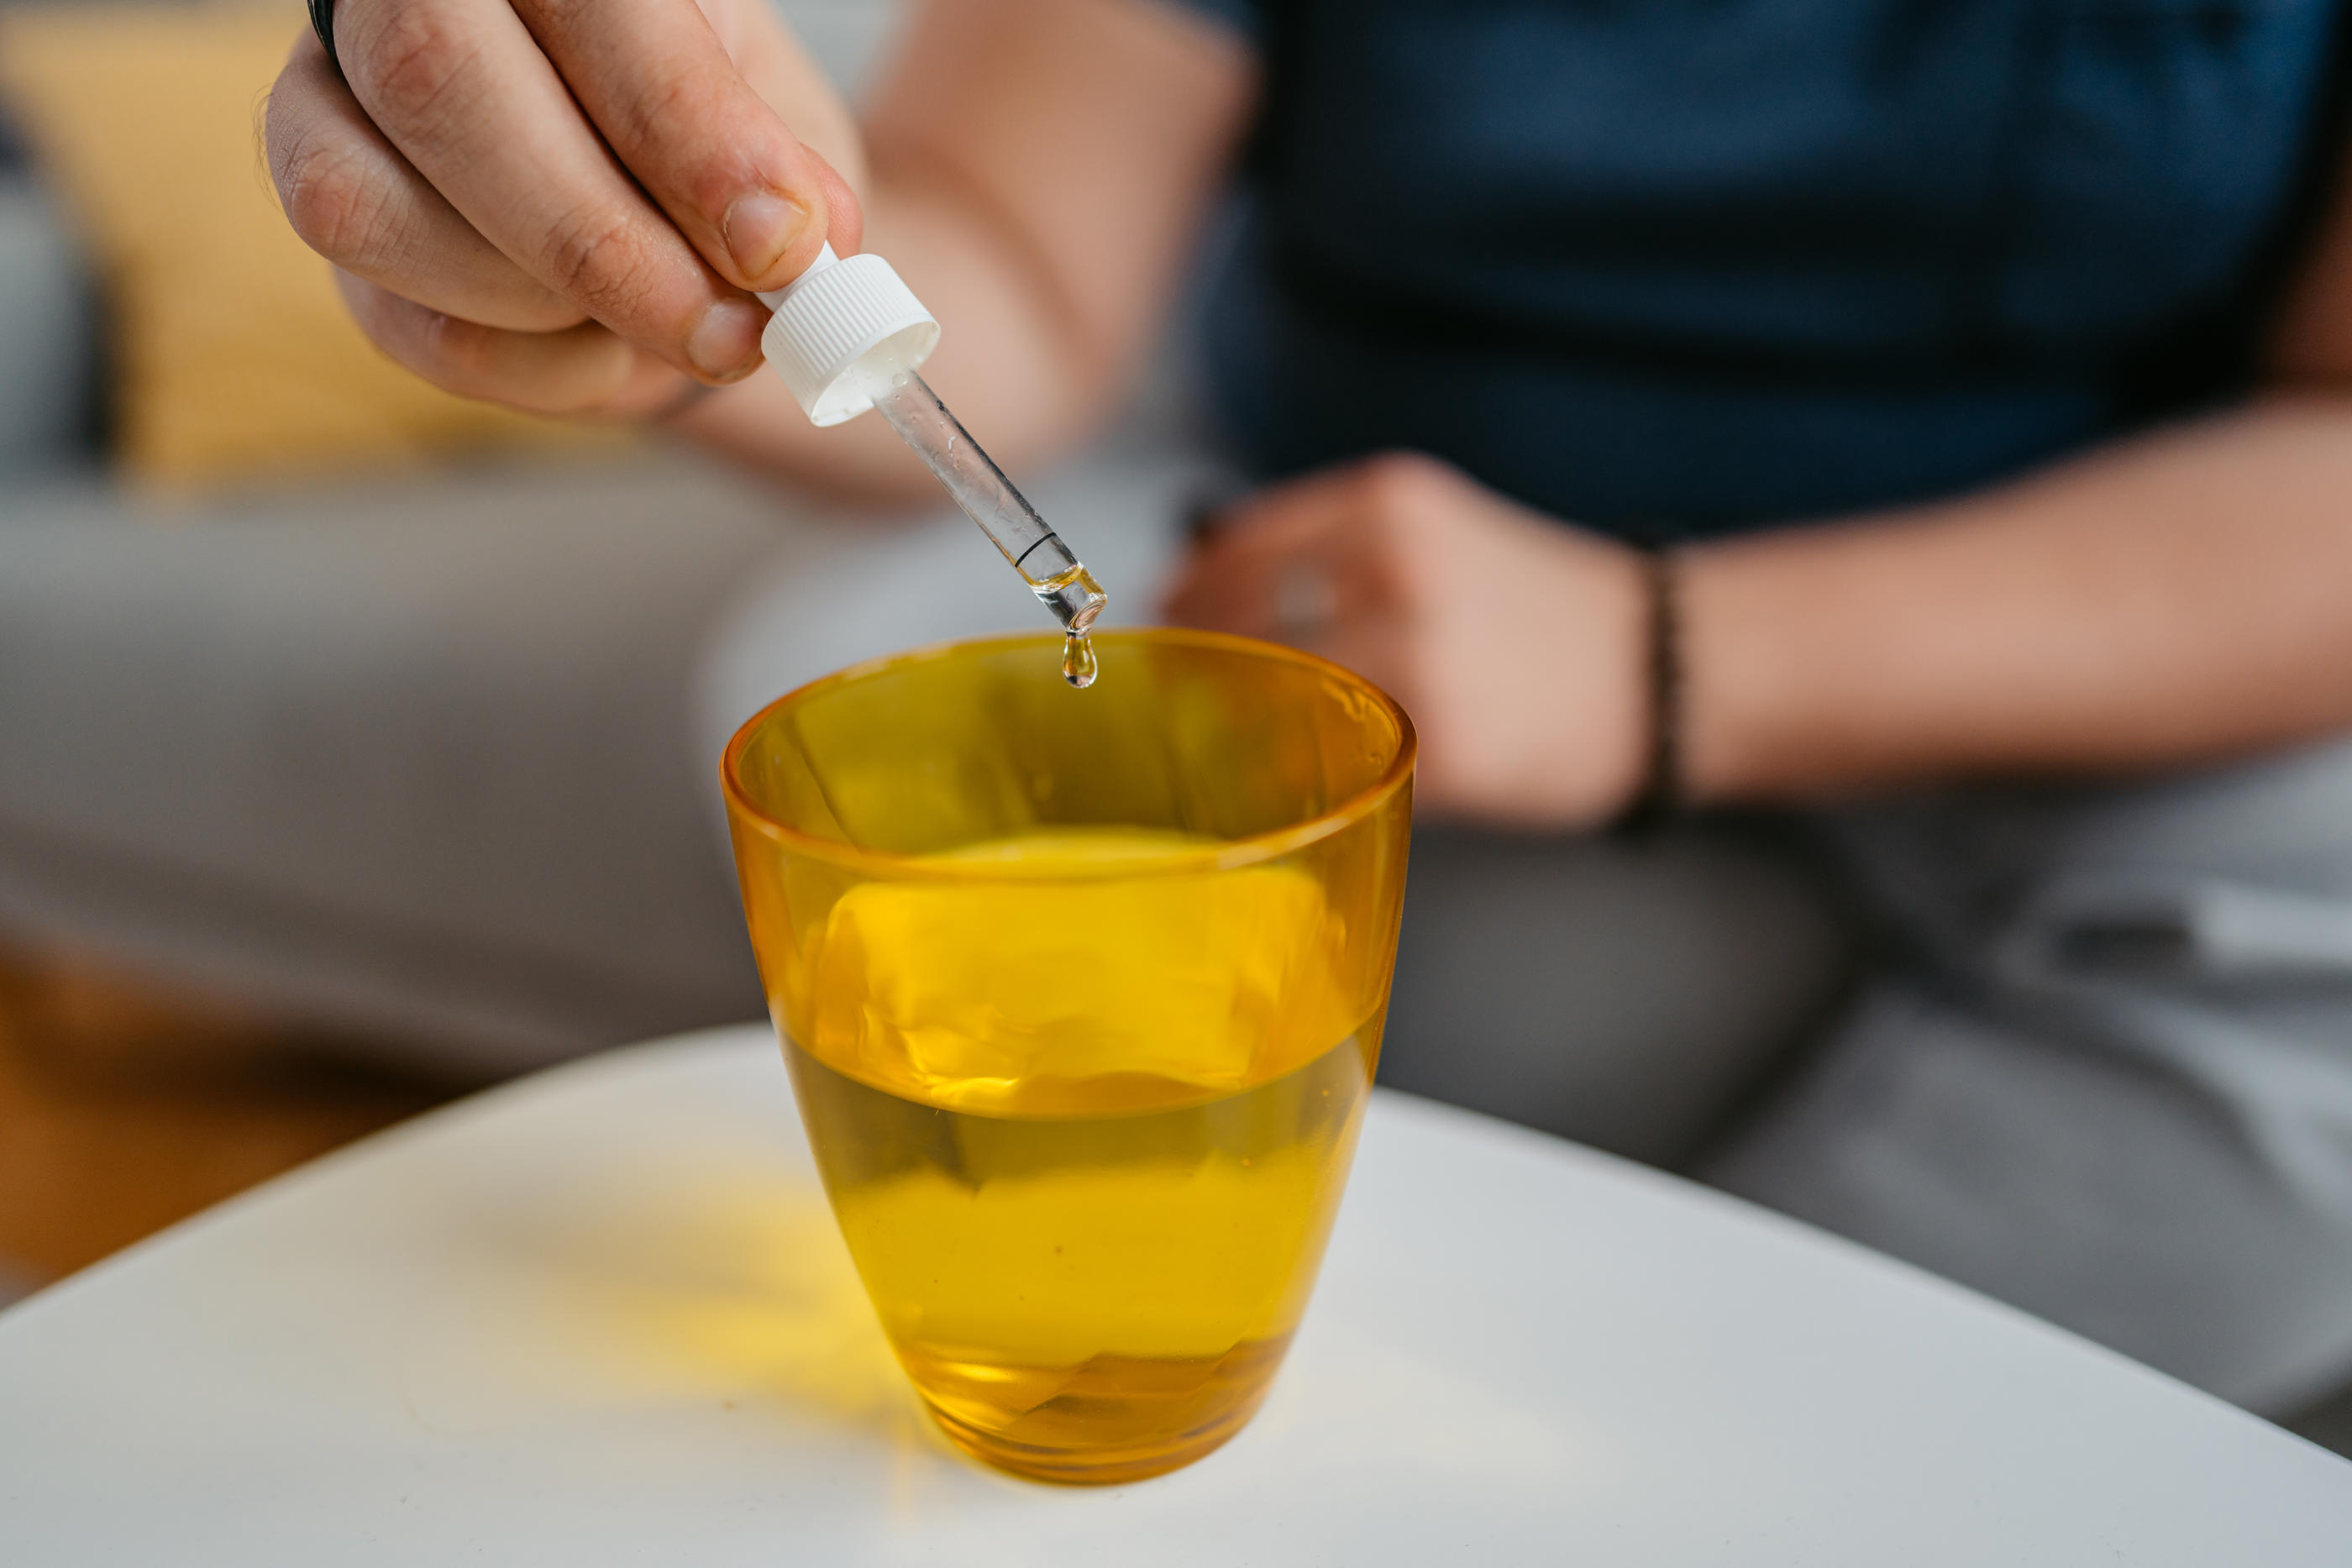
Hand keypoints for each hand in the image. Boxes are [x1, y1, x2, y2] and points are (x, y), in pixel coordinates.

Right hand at [265, 0, 863, 418]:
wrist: (687, 218)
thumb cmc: (724, 153)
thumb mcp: (782, 138)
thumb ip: (781, 173)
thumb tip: (778, 242)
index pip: (583, 1)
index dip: (682, 128)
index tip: (783, 244)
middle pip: (433, 78)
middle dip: (600, 240)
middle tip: (733, 332)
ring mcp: (333, 109)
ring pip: (375, 210)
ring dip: (558, 306)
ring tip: (679, 325)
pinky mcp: (338, 234)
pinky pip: (416, 329)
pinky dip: (545, 367)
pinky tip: (613, 347)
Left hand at [1163, 454, 1651, 828]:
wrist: (1661, 667)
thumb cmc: (1537, 609)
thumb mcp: (1433, 534)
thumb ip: (1329, 552)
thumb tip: (1202, 595)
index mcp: (1387, 506)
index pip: (1233, 551)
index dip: (1185, 601)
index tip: (1163, 630)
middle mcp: (1397, 571)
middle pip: (1238, 629)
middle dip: (1196, 673)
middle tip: (1175, 705)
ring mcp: (1419, 660)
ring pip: (1273, 703)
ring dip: (1230, 734)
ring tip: (1218, 751)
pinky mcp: (1442, 747)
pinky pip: (1331, 769)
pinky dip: (1294, 782)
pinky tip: (1286, 789)